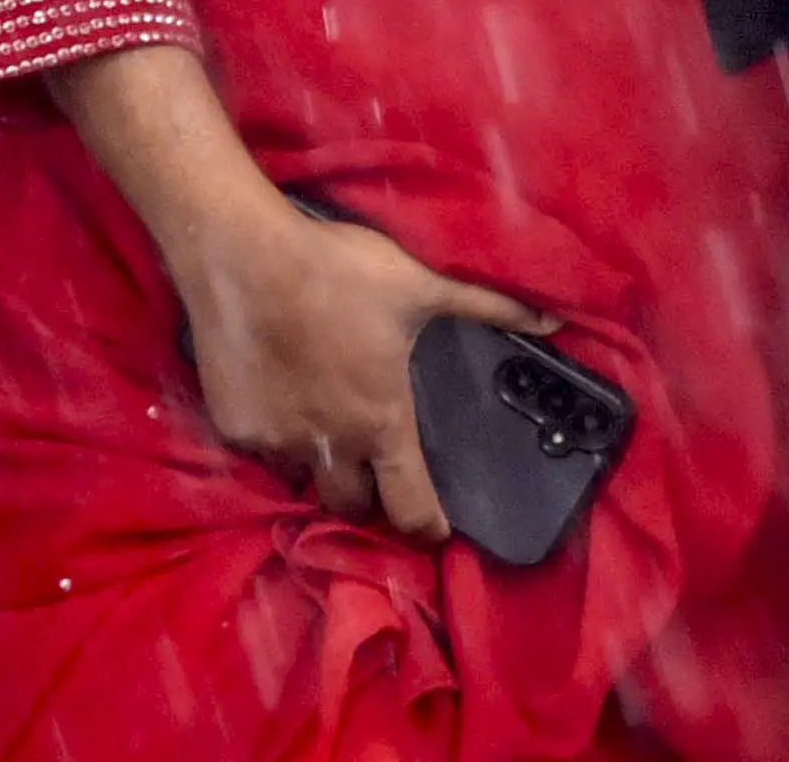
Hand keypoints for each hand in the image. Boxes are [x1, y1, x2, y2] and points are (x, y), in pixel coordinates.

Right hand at [165, 189, 553, 538]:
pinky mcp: (234, 428)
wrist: (243, 256)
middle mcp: (329, 446)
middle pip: (351, 505)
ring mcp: (276, 442)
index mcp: (380, 422)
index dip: (427, 528)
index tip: (435, 531)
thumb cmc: (338, 271)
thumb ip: (489, 307)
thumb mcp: (422, 286)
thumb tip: (554, 321)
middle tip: (374, 466)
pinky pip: (260, 448)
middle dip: (366, 497)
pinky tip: (279, 394)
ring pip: (302, 477)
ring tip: (324, 425)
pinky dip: (274, 434)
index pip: (409, 507)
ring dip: (318, 464)